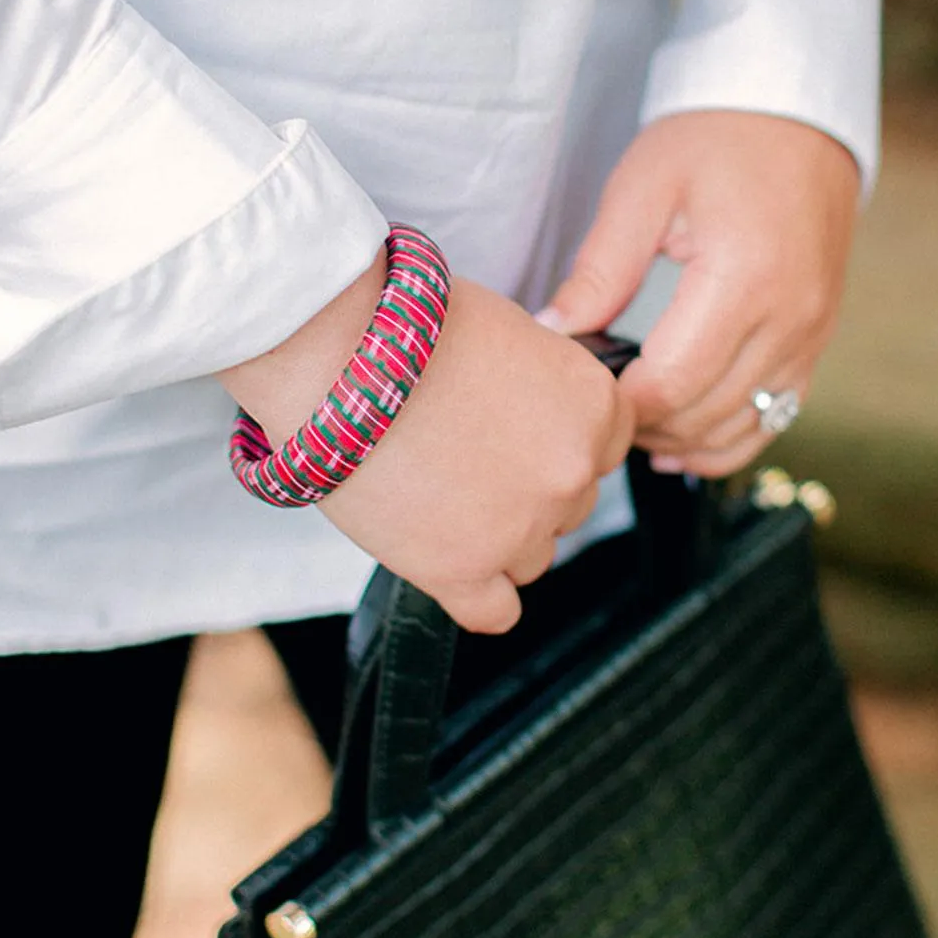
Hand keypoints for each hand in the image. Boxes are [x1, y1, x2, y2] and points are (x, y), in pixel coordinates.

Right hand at [219, 259, 633, 633]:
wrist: (331, 354)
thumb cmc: (403, 326)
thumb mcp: (506, 331)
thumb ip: (541, 383)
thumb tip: (536, 412)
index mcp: (591, 403)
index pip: (605, 448)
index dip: (556, 441)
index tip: (520, 437)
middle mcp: (570, 471)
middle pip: (569, 505)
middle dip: (524, 489)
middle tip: (465, 462)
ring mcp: (520, 527)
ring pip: (531, 558)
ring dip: (494, 538)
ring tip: (436, 498)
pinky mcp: (462, 571)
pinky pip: (495, 612)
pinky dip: (474, 592)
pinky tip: (446, 561)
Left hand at [539, 111, 859, 476]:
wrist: (795, 112)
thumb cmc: (713, 139)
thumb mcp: (642, 189)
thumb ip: (599, 271)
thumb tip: (553, 333)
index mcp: (744, 279)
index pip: (669, 383)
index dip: (616, 405)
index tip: (577, 393)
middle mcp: (790, 317)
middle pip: (703, 415)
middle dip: (642, 426)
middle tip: (592, 410)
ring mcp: (811, 334)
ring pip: (742, 427)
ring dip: (681, 439)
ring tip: (629, 426)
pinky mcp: (817, 340)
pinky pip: (775, 417)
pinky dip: (727, 439)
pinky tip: (681, 441)